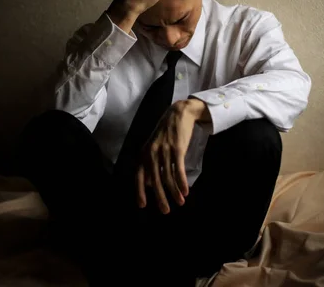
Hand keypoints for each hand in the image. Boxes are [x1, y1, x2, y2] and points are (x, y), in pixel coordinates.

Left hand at [136, 99, 209, 213]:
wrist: (179, 113)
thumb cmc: (166, 132)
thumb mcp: (154, 147)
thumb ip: (150, 164)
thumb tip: (148, 183)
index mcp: (144, 153)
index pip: (138, 176)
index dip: (139, 191)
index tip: (142, 205)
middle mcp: (151, 153)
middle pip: (154, 180)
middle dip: (160, 197)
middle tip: (165, 211)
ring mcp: (163, 150)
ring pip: (167, 177)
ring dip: (174, 192)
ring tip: (180, 202)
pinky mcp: (176, 148)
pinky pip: (178, 169)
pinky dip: (182, 182)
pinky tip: (185, 191)